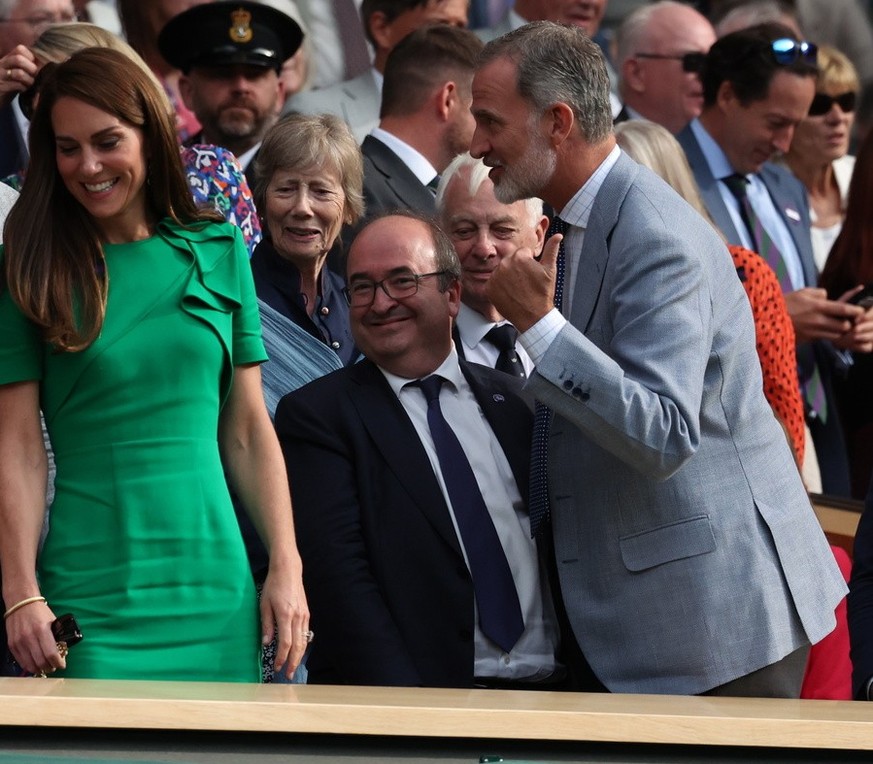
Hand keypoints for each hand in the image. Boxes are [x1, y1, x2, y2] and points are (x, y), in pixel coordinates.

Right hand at [0, 45, 37, 107]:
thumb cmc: (9, 84)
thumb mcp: (16, 72)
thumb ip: (27, 66)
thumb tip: (46, 65)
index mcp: (7, 58)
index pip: (20, 49)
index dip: (32, 57)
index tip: (38, 66)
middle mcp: (2, 64)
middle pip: (19, 59)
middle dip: (32, 69)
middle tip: (36, 77)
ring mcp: (0, 75)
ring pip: (19, 73)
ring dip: (30, 80)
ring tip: (30, 85)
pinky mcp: (1, 86)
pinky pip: (17, 86)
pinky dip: (24, 88)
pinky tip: (24, 90)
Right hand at [5, 598, 65, 675]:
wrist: (21, 603)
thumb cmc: (40, 611)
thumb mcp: (53, 621)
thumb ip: (56, 636)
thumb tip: (62, 652)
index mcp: (42, 630)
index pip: (51, 653)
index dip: (58, 662)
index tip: (62, 665)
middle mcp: (29, 638)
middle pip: (40, 662)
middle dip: (50, 667)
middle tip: (54, 667)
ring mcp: (19, 643)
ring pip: (30, 665)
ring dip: (40, 669)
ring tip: (46, 667)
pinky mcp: (11, 646)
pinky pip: (21, 662)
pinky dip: (29, 666)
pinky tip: (35, 665)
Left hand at [259, 557, 309, 680]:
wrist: (288, 570)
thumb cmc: (274, 585)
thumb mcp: (264, 604)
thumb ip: (266, 625)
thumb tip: (265, 644)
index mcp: (286, 615)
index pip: (285, 643)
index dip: (281, 657)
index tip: (277, 668)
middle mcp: (298, 617)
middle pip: (297, 645)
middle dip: (292, 662)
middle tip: (288, 675)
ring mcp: (304, 615)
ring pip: (304, 641)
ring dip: (298, 656)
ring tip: (293, 667)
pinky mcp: (307, 613)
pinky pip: (306, 633)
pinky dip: (302, 645)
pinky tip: (298, 651)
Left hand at [486, 232, 561, 331]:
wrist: (533, 316)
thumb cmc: (542, 294)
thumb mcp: (550, 270)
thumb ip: (552, 249)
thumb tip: (558, 235)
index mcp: (519, 257)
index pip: (522, 253)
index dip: (529, 263)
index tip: (531, 275)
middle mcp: (504, 264)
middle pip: (510, 261)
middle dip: (517, 269)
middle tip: (525, 282)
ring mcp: (495, 277)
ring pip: (501, 271)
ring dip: (507, 277)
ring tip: (518, 288)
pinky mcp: (489, 288)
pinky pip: (493, 282)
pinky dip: (499, 287)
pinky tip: (509, 293)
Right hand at [783, 287, 861, 343]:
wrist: (766, 320)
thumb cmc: (784, 304)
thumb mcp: (802, 292)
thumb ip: (819, 293)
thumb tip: (828, 297)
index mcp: (818, 307)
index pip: (845, 310)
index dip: (856, 311)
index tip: (861, 311)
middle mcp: (818, 321)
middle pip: (844, 326)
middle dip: (849, 324)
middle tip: (848, 320)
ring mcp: (813, 332)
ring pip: (836, 335)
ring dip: (839, 331)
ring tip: (836, 326)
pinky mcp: (808, 340)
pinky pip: (824, 339)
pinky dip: (827, 336)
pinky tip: (823, 331)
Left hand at [834, 286, 872, 352]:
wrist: (829, 329)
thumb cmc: (836, 313)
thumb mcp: (842, 303)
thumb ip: (851, 296)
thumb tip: (861, 287)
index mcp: (870, 312)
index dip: (867, 317)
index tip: (856, 320)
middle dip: (864, 328)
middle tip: (853, 329)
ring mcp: (871, 335)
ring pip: (872, 338)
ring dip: (858, 338)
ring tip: (846, 337)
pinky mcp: (868, 345)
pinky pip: (866, 348)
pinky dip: (857, 347)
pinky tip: (847, 343)